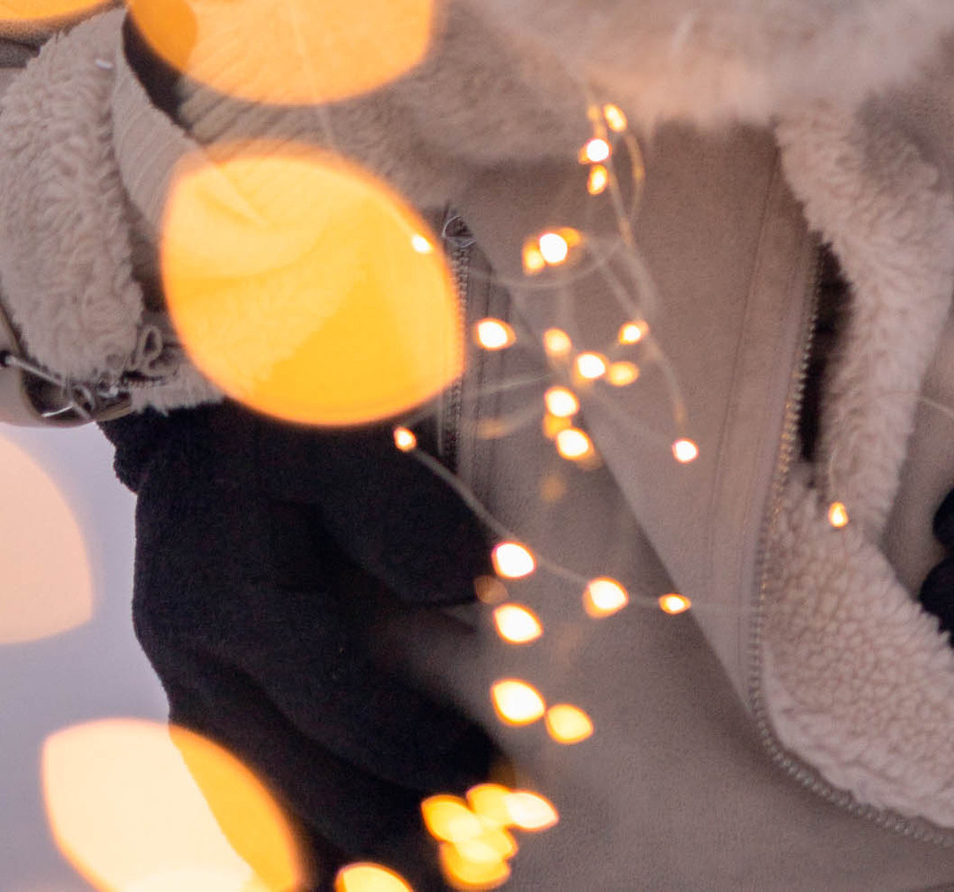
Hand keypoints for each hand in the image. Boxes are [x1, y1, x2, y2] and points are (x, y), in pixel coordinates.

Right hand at [106, 400, 494, 881]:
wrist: (193, 401)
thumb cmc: (284, 410)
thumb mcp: (345, 434)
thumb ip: (404, 514)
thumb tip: (476, 587)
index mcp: (234, 597)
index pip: (330, 701)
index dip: (407, 746)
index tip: (481, 774)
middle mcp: (194, 654)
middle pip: (285, 775)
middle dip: (376, 821)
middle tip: (464, 851)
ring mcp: (180, 676)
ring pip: (243, 797)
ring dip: (322, 840)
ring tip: (404, 875)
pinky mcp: (187, 684)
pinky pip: (223, 782)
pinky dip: (273, 829)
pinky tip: (327, 860)